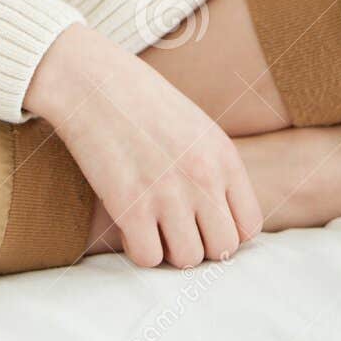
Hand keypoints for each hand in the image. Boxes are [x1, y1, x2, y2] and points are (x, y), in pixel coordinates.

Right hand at [25, 23, 262, 268]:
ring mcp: (168, 193)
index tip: (202, 222)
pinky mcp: (130, 206)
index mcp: (223, 155)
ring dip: (168, 248)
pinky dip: (137, 248)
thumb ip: (215, 170)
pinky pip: (148, 257)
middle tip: (174, 225)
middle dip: (199, 243)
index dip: (225, 230)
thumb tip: (221, 219)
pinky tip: (128, 222)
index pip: (248, 225)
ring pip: (187, 259)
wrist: (92, 81)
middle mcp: (202, 177)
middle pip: (222, 248)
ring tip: (151, 222)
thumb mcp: (195, 127)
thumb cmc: (141, 102)